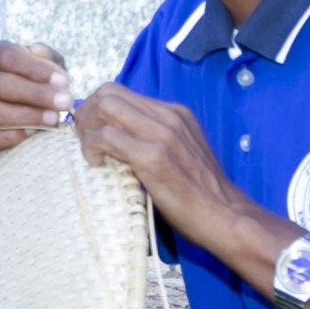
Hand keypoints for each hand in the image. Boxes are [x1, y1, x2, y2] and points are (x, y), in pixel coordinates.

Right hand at [0, 41, 70, 150]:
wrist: (26, 107)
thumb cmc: (36, 80)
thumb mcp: (45, 64)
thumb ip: (46, 56)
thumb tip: (38, 51)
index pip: (8, 57)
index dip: (36, 69)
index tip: (63, 81)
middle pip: (1, 84)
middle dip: (37, 94)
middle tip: (64, 102)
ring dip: (27, 116)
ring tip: (54, 118)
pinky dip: (13, 135)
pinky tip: (35, 132)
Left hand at [73, 83, 261, 250]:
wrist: (226, 217)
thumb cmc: (199, 195)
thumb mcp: (178, 154)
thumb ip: (152, 139)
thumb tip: (113, 139)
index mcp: (175, 114)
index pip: (121, 92)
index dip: (95, 108)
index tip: (89, 131)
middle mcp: (169, 116)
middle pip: (108, 91)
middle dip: (85, 113)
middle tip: (83, 140)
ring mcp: (162, 133)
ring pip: (105, 106)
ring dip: (86, 128)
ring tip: (89, 153)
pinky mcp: (153, 156)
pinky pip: (106, 136)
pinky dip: (91, 148)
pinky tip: (96, 165)